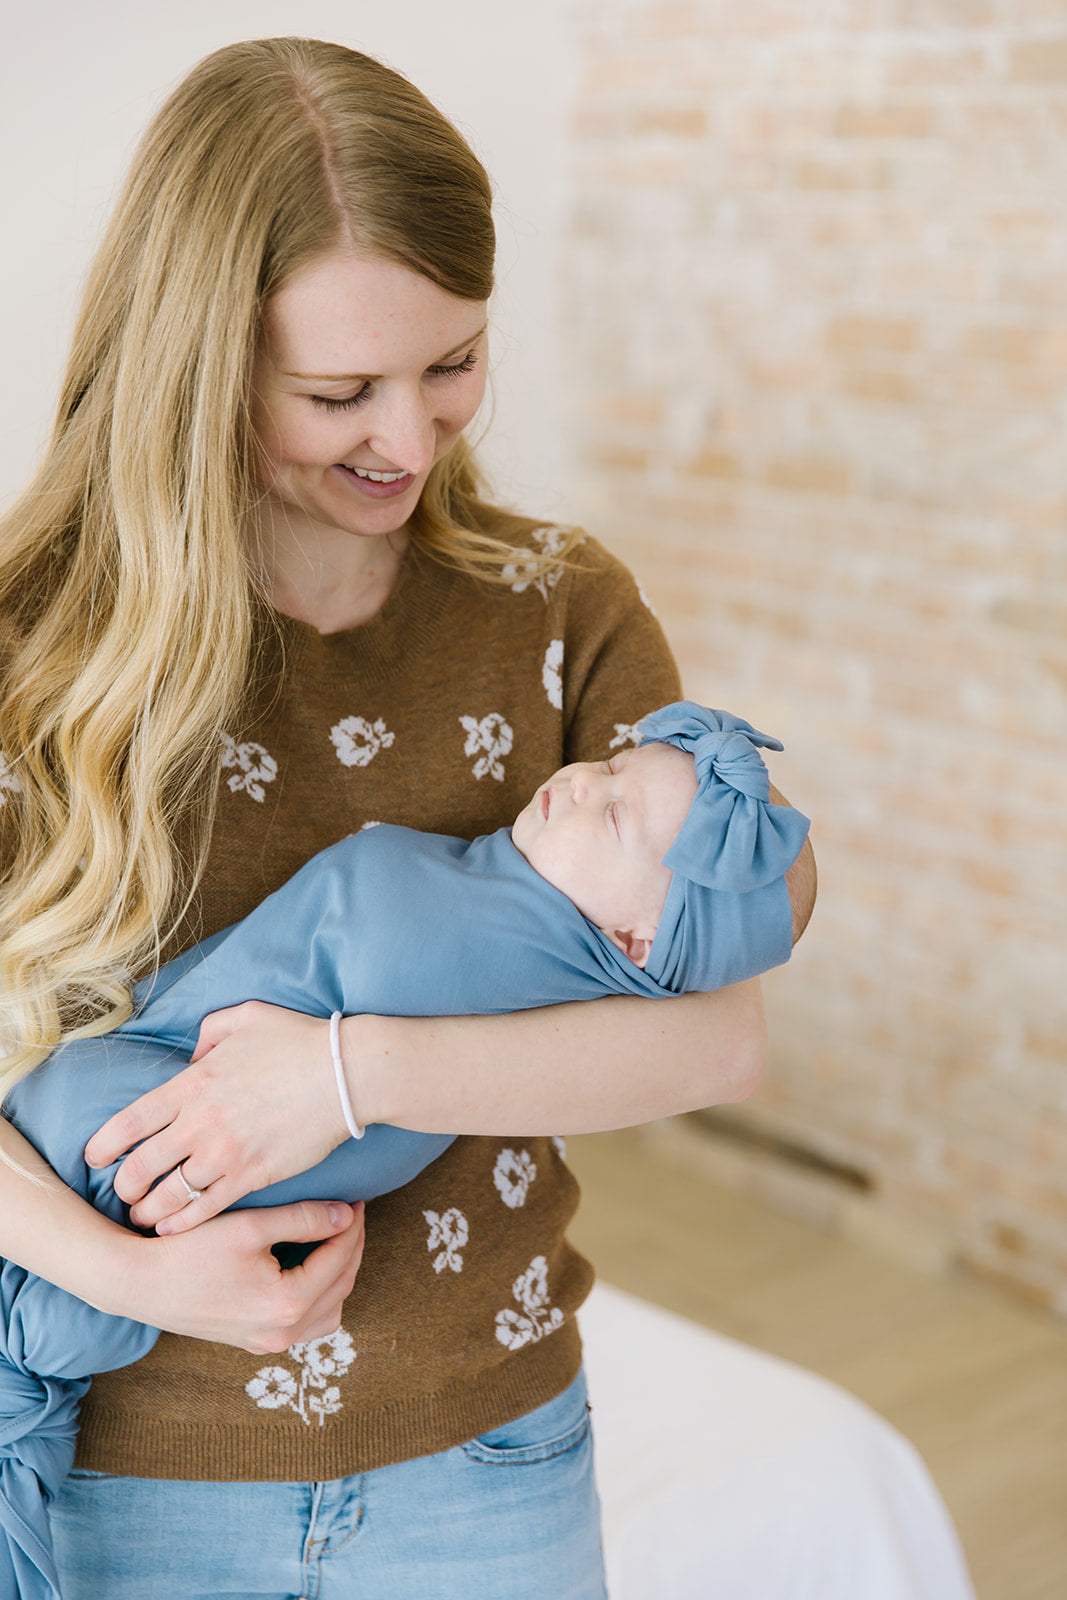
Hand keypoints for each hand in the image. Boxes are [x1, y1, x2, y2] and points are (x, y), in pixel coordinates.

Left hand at [85, 1001, 350, 1230]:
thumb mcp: (248, 1017)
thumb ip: (209, 1031)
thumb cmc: (299, 1041)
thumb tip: (192, 1056)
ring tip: (144, 1218)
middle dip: (124, 1186)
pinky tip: (174, 1229)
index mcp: (193, 1084)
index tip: (94, 1158)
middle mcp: (201, 1122)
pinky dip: (183, 1224)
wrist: (346, 1073)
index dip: (104, 1145)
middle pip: (141, 1167)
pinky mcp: (253, 1176)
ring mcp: (226, 1153)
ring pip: (169, 1196)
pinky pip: (205, 1210)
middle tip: (123, 1193)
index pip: (131, 1121)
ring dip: (148, 1211)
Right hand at [109, 1199, 365, 1352]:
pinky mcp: (254, 1343)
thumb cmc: (188, 1251)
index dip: (351, 1224)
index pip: (338, 1258)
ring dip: (338, 1275)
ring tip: (332, 1239)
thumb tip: (345, 1214)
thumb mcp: (249, 1226)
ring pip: (329, 1311)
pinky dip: (318, 1297)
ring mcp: (268, 1343)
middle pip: (340, 1286)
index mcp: (287, 1304)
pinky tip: (309, 1267)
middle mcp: (282, 1333)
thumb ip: (303, 1219)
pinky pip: (305, 1324)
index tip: (355, 1197)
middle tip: (349, 1214)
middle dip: (349, 1247)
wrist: (139, 1284)